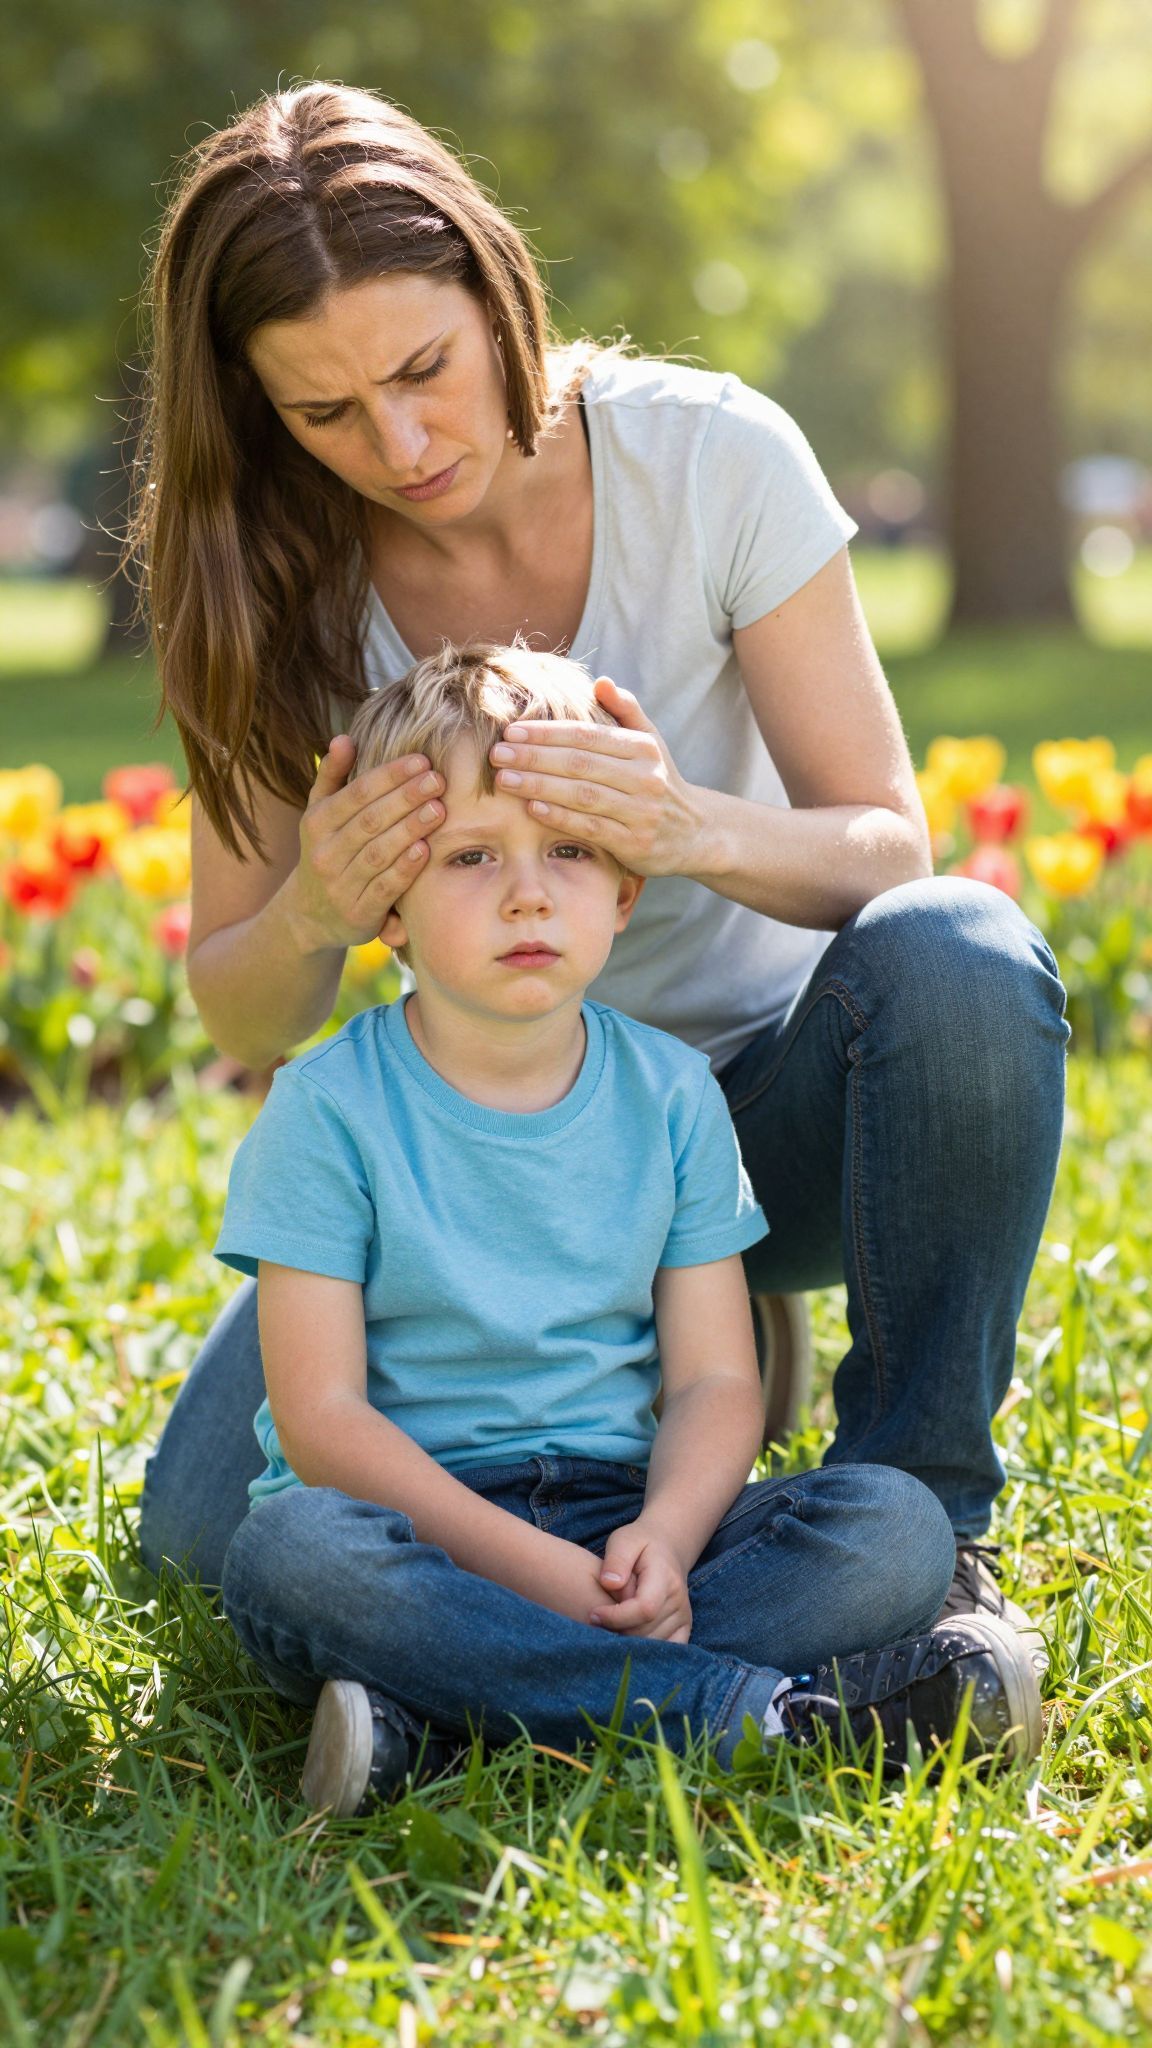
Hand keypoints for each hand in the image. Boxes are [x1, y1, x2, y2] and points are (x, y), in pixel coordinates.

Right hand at [291, 735, 445, 950]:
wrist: (309, 915)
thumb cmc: (327, 851)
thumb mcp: (320, 814)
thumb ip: (332, 777)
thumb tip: (344, 738)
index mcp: (317, 822)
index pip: (357, 793)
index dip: (390, 775)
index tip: (422, 760)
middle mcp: (324, 853)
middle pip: (369, 820)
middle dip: (406, 797)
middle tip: (438, 780)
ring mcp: (339, 885)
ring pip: (378, 852)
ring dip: (409, 829)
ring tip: (439, 809)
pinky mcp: (358, 913)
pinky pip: (384, 888)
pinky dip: (404, 869)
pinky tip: (426, 850)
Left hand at [488, 677, 705, 877]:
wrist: (696, 833)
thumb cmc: (660, 781)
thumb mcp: (651, 742)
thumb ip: (626, 711)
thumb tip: (601, 681)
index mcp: (642, 748)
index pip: (586, 736)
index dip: (546, 732)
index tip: (511, 730)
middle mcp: (644, 778)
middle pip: (579, 763)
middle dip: (534, 757)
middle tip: (497, 754)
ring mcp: (640, 812)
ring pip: (581, 795)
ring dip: (539, 786)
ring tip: (504, 780)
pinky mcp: (635, 843)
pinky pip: (591, 828)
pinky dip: (560, 817)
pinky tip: (532, 809)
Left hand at [588, 1521, 692, 1642]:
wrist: (666, 1548)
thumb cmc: (639, 1544)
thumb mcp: (623, 1540)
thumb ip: (616, 1560)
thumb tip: (610, 1584)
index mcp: (666, 1577)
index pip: (644, 1608)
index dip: (616, 1617)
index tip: (593, 1614)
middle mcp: (679, 1600)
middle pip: (646, 1631)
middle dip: (617, 1630)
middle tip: (597, 1620)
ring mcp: (684, 1616)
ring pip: (652, 1644)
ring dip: (627, 1640)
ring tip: (610, 1624)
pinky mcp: (683, 1628)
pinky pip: (665, 1649)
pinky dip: (644, 1650)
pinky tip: (627, 1638)